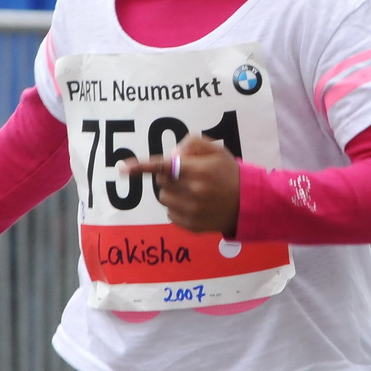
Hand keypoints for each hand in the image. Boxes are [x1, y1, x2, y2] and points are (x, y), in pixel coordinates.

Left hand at [121, 133, 240, 234]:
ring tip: (192, 190)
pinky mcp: (190, 226)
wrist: (248, 204)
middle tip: (187, 175)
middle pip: (161, 181)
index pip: (164, 166)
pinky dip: (178, 207)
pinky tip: (195, 204)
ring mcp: (192, 212)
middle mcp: (194, 192)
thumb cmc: (229, 173)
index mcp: (198, 171)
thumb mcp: (217, 150)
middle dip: (168, 175)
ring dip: (172, 191)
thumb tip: (172, 155)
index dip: (141, 166)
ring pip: (163, 197)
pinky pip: (170, 213)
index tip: (122, 168)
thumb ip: (192, 144)